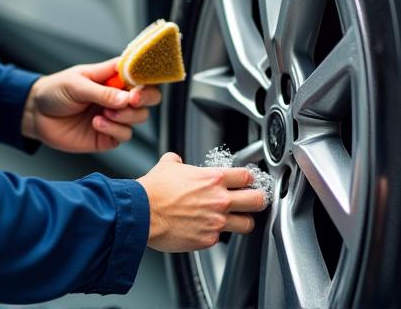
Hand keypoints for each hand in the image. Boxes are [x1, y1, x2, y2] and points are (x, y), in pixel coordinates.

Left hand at [21, 58, 161, 152]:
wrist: (35, 115)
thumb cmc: (55, 91)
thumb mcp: (76, 85)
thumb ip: (102, 92)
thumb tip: (127, 98)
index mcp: (112, 76)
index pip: (140, 73)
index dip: (146, 77)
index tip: (139, 85)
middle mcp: (118, 95)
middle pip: (149, 96)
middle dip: (145, 98)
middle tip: (132, 100)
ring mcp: (115, 116)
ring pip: (140, 117)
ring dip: (127, 116)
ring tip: (106, 113)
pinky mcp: (108, 135)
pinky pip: (124, 135)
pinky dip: (114, 129)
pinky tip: (97, 124)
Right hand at [137, 152, 265, 251]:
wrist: (142, 212)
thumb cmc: (154, 190)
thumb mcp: (168, 165)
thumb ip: (178, 161)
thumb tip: (176, 160)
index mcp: (213, 179)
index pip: (247, 176)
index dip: (249, 178)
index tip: (248, 181)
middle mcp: (219, 200)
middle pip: (257, 200)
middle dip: (258, 199)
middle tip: (254, 200)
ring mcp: (216, 222)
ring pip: (247, 224)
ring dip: (243, 221)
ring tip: (237, 219)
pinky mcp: (207, 240)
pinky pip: (221, 238)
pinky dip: (216, 234)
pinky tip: (207, 229)